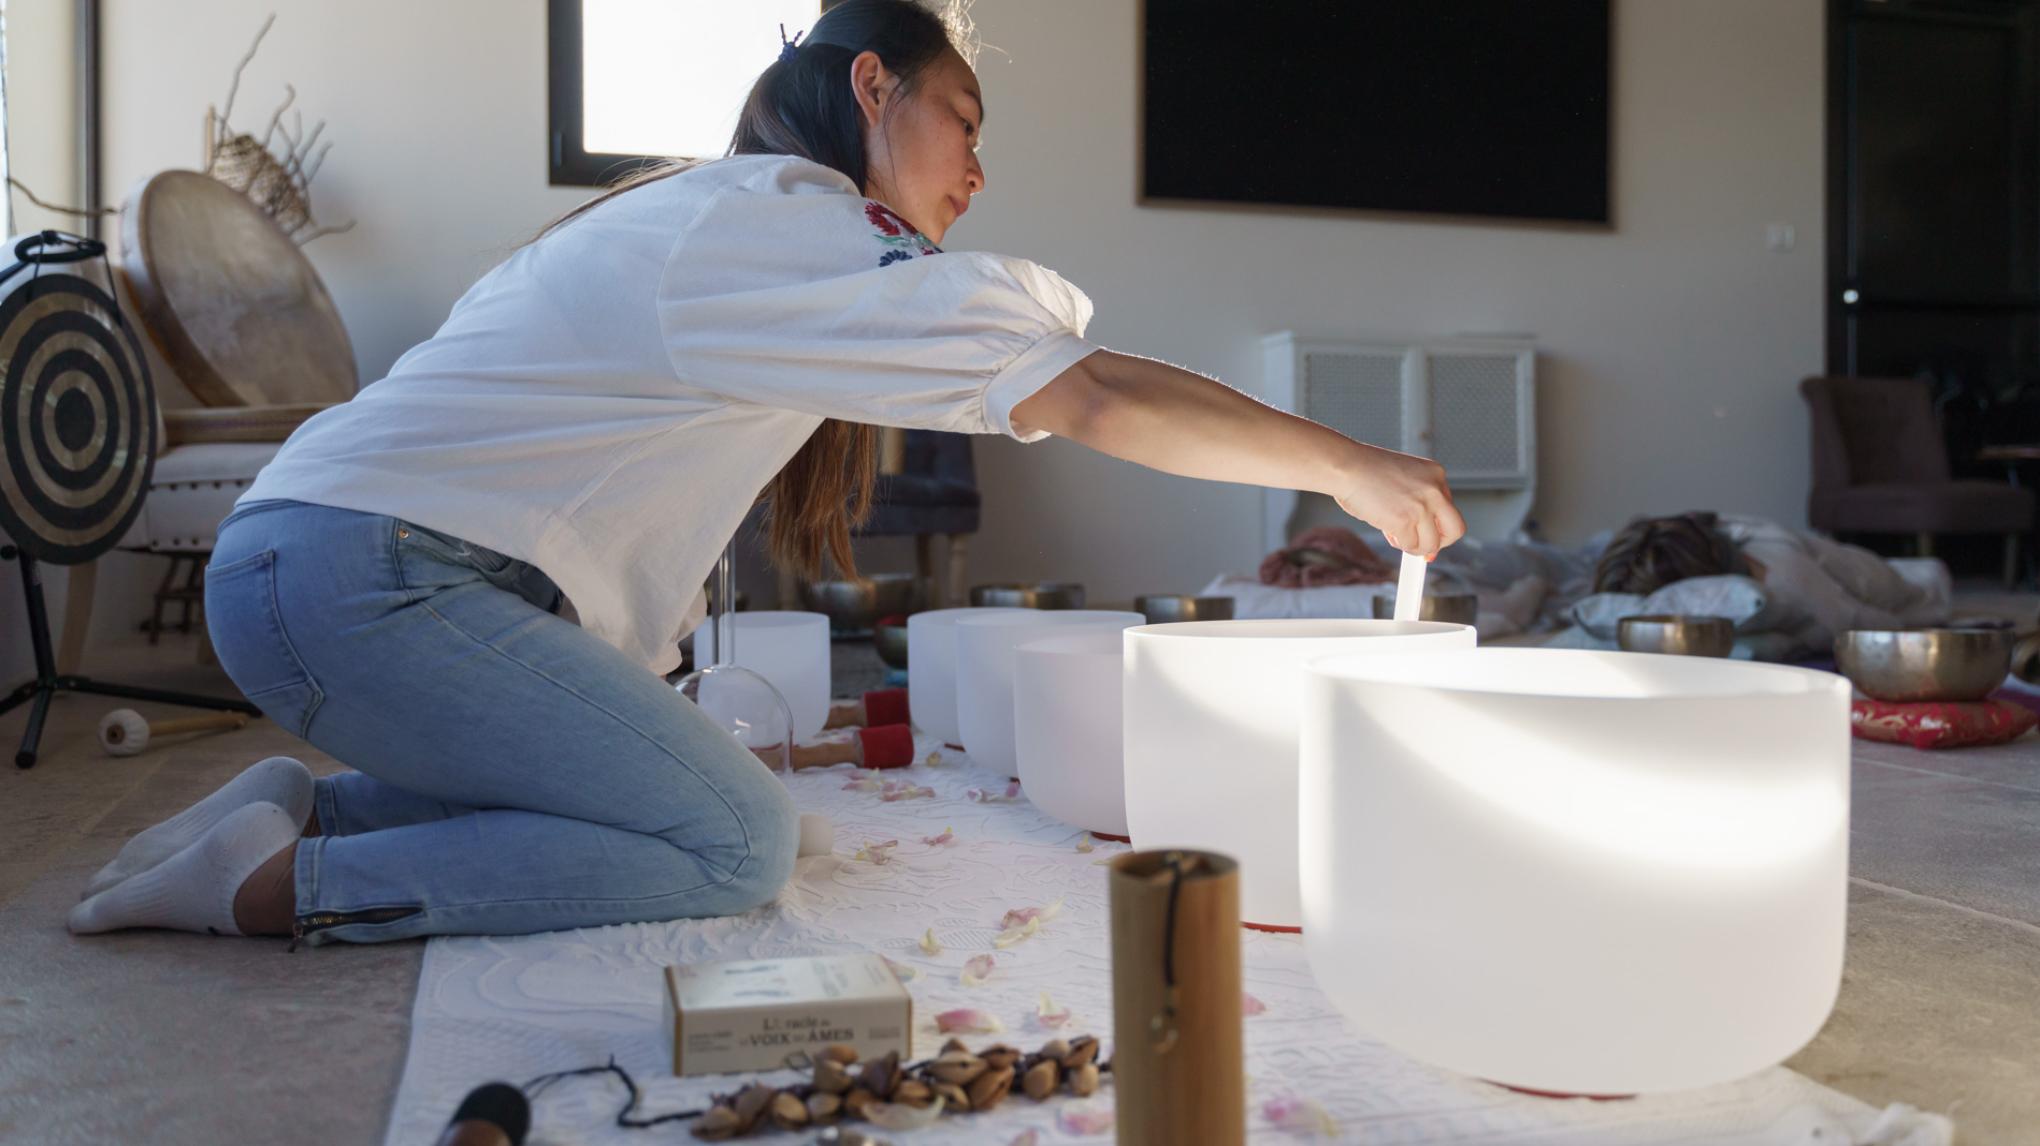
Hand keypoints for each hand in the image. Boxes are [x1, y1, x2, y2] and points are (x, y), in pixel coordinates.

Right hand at [1333, 444, 1466, 558]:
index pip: (1450, 509)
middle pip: (1456, 530)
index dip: (1438, 526)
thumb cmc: (1365, 471)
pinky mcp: (1405, 521)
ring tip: (1397, 535)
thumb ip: (1418, 505)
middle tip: (1424, 545)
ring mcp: (1421, 506)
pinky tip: (1388, 532)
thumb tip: (1426, 538)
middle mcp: (1434, 490)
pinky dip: (1399, 544)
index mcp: (1436, 475)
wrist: (1346, 466)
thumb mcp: (1402, 481)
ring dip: (1415, 546)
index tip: (1428, 534)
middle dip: (1439, 542)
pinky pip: (1410, 545)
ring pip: (1432, 544)